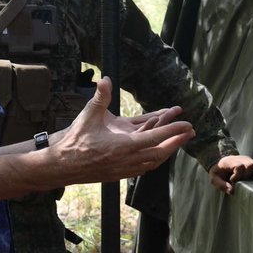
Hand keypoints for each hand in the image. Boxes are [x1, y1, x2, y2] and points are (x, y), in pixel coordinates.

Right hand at [52, 77, 193, 181]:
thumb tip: (105, 79)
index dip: (174, 131)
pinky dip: (154, 160)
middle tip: (190, 132)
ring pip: (153, 161)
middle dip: (177, 141)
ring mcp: (124, 169)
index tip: (187, 125)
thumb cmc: (75, 141)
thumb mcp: (88, 116)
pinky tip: (157, 155)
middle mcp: (127, 160)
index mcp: (123, 146)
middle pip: (160, 152)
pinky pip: (143, 168)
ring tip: (177, 142)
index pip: (156, 137)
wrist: (61, 166)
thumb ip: (100, 97)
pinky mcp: (119, 173)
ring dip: (167, 151)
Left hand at [208, 154, 252, 193]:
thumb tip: (232, 191)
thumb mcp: (214, 178)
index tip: (232, 180)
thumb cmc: (218, 171)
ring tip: (243, 181)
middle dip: (246, 176)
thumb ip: (221, 185)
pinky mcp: (252, 164)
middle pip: (250, 166)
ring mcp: (248, 160)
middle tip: (239, 181)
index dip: (237, 176)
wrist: (221, 163)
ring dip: (251, 176)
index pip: (239, 167)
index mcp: (231, 161)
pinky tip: (247, 180)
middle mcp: (241, 159)